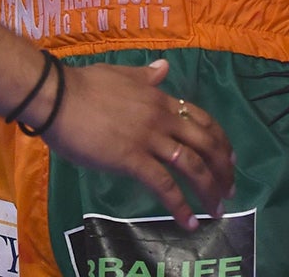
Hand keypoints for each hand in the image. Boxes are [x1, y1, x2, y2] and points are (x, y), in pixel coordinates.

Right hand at [43, 58, 235, 230]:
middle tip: (230, 188)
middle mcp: (161, 118)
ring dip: (209, 189)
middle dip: (222, 168)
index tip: (230, 156)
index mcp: (159, 99)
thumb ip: (145, 76)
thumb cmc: (84, 86)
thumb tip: (164, 67)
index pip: (200, 118)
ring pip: (191, 165)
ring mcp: (148, 139)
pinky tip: (189, 221)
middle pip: (205, 143)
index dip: (219, 139)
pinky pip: (164, 185)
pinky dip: (180, 205)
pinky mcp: (132, 159)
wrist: (58, 97)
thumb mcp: (121, 75)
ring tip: (218, 209)